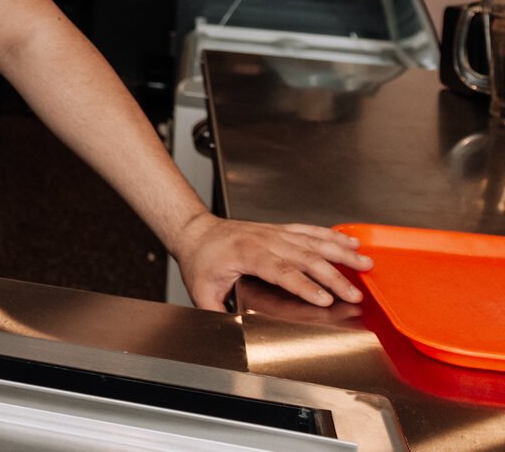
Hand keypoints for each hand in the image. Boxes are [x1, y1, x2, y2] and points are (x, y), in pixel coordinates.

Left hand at [171, 213, 371, 310]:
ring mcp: (274, 233)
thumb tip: (230, 332)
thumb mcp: (200, 290)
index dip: (304, 285)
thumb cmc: (199, 260)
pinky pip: (310, 231)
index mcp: (245, 253)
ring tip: (366, 264)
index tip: (325, 299)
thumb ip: (215, 312)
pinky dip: (332, 236)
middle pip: (304, 257)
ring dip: (341, 253)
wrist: (195, 231)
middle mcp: (263, 240)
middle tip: (355, 293)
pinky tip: (351, 243)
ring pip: (313, 241)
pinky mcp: (280, 230)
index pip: (280, 270)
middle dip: (333, 276)